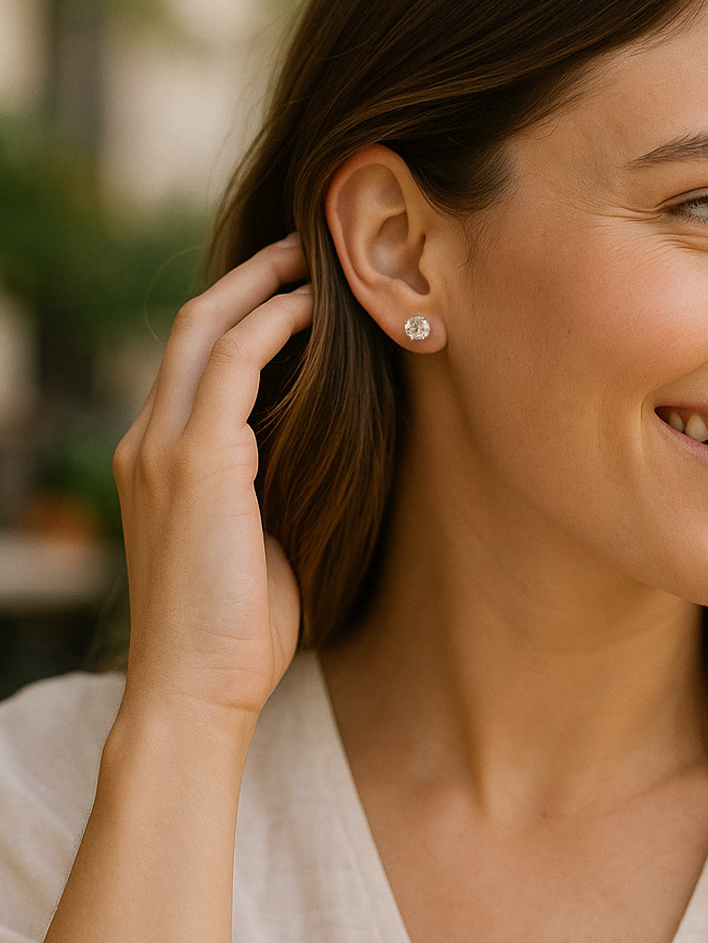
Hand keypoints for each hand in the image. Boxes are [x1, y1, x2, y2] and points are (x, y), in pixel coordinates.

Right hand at [112, 235, 312, 728]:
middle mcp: (148, 441)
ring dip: (262, 286)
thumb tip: (323, 445)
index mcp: (160, 459)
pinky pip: (230, 365)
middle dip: (249, 278)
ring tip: (314, 263)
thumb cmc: (237, 626)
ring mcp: (162, 448)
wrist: (196, 691)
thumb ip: (268, 484)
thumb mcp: (254, 538)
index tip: (296, 291)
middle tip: (306, 252)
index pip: (193, 361)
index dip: (242, 315)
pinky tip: (310, 309)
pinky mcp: (193, 463)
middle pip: (192, 325)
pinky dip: (270, 327)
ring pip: (204, 330)